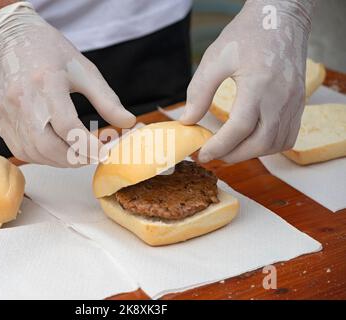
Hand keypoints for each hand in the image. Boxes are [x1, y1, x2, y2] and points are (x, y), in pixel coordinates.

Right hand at [0, 2, 135, 165]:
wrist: (9, 39)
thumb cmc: (50, 52)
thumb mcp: (83, 69)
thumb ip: (106, 99)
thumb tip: (128, 122)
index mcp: (46, 82)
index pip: (67, 126)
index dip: (87, 145)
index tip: (103, 152)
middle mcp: (23, 100)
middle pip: (48, 145)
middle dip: (74, 158)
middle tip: (92, 156)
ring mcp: (7, 112)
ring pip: (34, 152)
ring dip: (59, 161)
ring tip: (76, 154)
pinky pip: (20, 149)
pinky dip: (41, 157)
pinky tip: (55, 151)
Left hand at [180, 0, 314, 162]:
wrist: (281, 18)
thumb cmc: (247, 34)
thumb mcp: (215, 58)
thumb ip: (199, 91)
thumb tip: (188, 120)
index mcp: (259, 84)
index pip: (240, 127)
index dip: (220, 146)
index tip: (203, 154)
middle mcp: (281, 96)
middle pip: (260, 142)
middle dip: (234, 155)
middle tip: (214, 154)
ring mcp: (294, 101)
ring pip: (276, 144)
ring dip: (251, 153)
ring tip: (230, 148)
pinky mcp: (299, 103)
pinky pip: (288, 136)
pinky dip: (269, 146)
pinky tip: (251, 140)